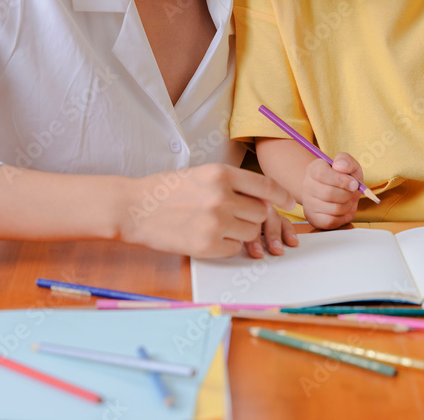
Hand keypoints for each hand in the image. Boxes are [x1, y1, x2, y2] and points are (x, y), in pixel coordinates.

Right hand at [119, 164, 293, 257]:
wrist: (133, 208)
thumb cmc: (167, 190)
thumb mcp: (203, 175)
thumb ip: (233, 185)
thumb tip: (266, 201)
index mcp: (221, 174)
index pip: (266, 186)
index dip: (282, 196)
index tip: (289, 202)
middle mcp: (221, 196)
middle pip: (260, 212)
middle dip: (252, 216)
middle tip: (233, 216)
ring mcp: (215, 222)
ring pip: (251, 232)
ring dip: (241, 232)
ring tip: (217, 225)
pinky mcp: (206, 245)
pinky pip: (235, 249)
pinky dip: (227, 246)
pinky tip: (208, 237)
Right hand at [301, 152, 363, 229]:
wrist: (336, 191)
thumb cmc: (343, 177)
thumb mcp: (348, 165)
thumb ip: (345, 160)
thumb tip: (339, 166)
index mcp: (314, 169)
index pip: (322, 174)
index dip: (341, 180)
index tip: (354, 183)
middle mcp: (307, 186)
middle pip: (329, 193)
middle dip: (347, 194)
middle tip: (352, 192)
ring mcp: (308, 203)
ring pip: (333, 209)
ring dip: (347, 205)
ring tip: (348, 200)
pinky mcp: (313, 218)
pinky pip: (331, 221)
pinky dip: (342, 217)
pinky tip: (343, 210)